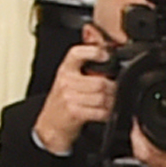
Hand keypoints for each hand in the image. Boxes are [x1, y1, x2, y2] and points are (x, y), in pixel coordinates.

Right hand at [32, 32, 120, 156]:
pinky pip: (100, 111)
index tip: (104, 54)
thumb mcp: (69, 79)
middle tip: (116, 91)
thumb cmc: (61, 103)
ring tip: (111, 103)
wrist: (49, 126)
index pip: (77, 53)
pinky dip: (107, 113)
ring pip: (102, 96)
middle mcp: (66, 81)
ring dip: (112, 102)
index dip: (92, 51)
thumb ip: (85, 64)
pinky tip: (105, 113)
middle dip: (113, 88)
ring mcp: (69, 97)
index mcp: (65, 69)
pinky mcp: (75, 112)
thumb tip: (98, 40)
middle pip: (100, 81)